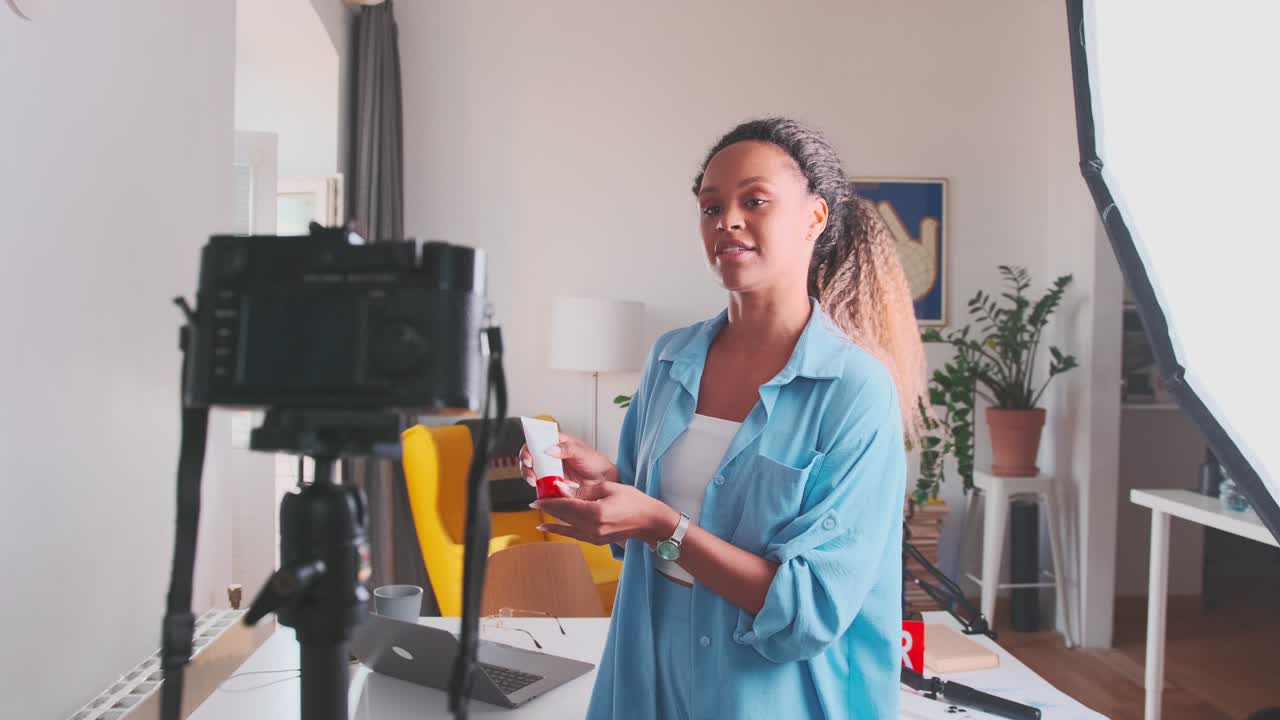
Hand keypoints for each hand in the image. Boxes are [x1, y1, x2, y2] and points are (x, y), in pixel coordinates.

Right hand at [519, 432, 617, 487]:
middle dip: (526, 463)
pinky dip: (537, 487)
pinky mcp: (552, 484)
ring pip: (531, 471)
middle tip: (530, 468)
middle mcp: (552, 456)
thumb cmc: (597, 464)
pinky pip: (539, 485)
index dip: (529, 446)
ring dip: (529, 475)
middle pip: (530, 456)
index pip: (537, 440)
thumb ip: (567, 448)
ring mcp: (551, 471)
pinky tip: (542, 488)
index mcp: (558, 443)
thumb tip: (550, 449)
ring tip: (534, 480)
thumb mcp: (584, 453)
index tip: (529, 455)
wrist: (605, 482)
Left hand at [533, 481, 679, 545]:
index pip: (566, 505)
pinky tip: (548, 527)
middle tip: (536, 500)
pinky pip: (573, 534)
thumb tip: (563, 488)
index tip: (538, 496)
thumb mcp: (608, 487)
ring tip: (540, 511)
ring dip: (552, 518)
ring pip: (567, 525)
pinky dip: (560, 530)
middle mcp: (593, 527)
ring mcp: (594, 536)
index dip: (550, 501)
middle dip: (549, 507)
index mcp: (596, 512)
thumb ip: (584, 490)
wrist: (649, 521)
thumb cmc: (634, 501)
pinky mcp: (596, 540)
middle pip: (564, 516)